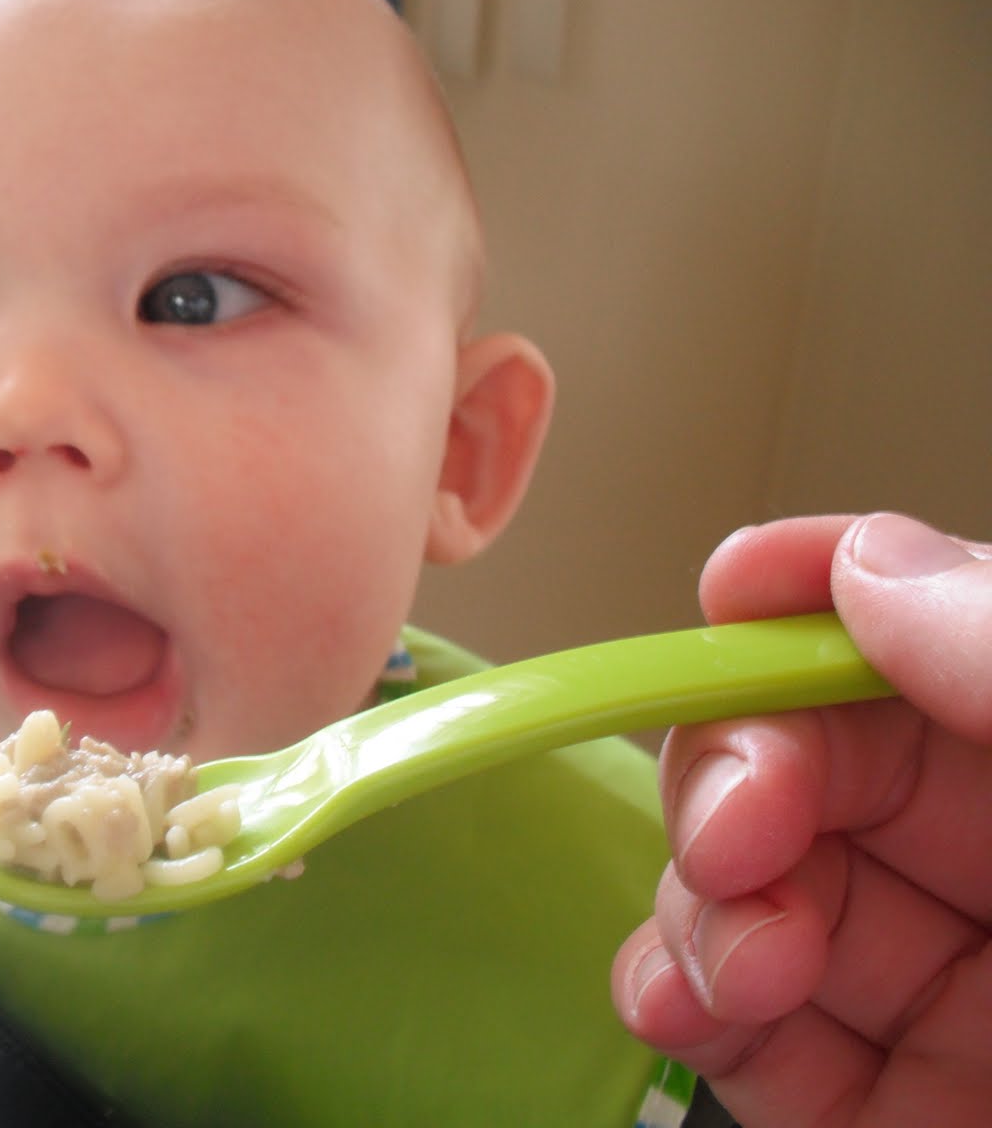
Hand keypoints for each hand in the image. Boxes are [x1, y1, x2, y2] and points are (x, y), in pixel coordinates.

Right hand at [612, 513, 991, 1125]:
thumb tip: (872, 565)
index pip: (942, 647)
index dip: (827, 597)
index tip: (735, 596)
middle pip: (826, 761)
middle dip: (746, 775)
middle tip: (739, 836)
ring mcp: (955, 1003)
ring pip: (765, 887)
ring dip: (704, 903)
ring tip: (726, 965)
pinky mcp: (886, 1115)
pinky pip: (752, 1030)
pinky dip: (687, 1000)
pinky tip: (681, 1003)